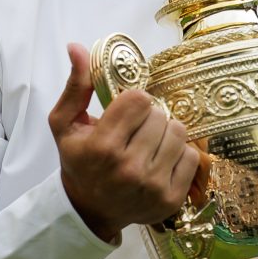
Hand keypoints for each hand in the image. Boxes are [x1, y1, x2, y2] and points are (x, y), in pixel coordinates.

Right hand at [50, 42, 200, 241]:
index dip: (133, 102)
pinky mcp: (171, 199)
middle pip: (160, 115)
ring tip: (148, 145)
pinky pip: (192, 157)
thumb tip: (78, 47)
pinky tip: (159, 162)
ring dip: (165, 134)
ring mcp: (152, 186)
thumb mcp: (65, 126)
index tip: (125, 113)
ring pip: (179, 133)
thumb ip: (76, 87)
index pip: (139, 100)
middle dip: (148, 118)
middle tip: (134, 132)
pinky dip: (179, 155)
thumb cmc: (79, 163)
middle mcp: (129, 168)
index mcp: (102, 147)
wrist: (90, 210)